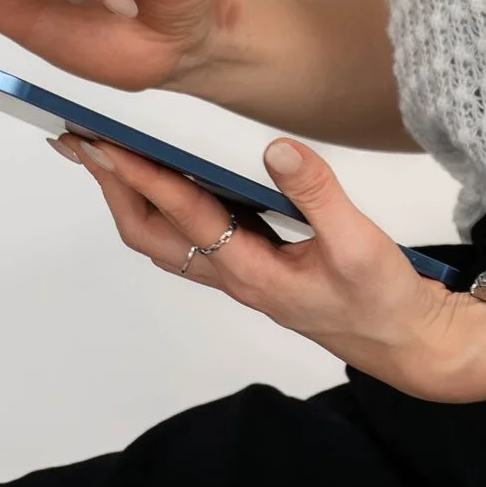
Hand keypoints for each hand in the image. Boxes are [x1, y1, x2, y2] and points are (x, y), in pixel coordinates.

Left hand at [53, 125, 485, 403]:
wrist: (404, 341)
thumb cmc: (383, 299)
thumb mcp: (361, 244)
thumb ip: (318, 194)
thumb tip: (276, 150)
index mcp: (253, 272)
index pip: (184, 216)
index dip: (141, 176)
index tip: (106, 144)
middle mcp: (234, 277)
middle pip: (151, 235)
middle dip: (113, 189)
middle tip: (81, 145)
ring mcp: (238, 276)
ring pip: (164, 240)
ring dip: (130, 198)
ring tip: (106, 157)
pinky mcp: (250, 268)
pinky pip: (187, 239)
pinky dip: (161, 206)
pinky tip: (164, 179)